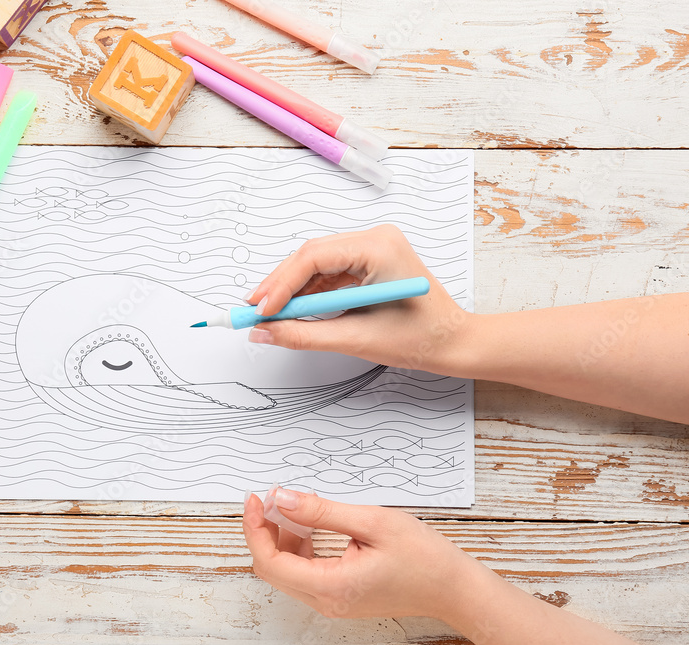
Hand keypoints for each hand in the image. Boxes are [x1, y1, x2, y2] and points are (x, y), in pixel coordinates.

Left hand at [242, 488, 482, 619]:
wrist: (454, 588)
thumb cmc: (423, 557)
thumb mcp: (371, 521)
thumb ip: (321, 512)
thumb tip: (282, 499)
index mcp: (332, 586)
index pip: (270, 562)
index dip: (255, 529)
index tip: (255, 500)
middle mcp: (327, 601)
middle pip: (272, 569)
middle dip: (264, 531)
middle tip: (270, 499)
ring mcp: (333, 602)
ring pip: (286, 572)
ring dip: (281, 538)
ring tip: (293, 507)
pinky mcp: (340, 597)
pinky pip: (305, 574)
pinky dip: (298, 548)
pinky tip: (310, 526)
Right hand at [244, 225, 471, 374]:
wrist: (455, 343)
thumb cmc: (420, 338)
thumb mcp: (355, 339)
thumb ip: (303, 335)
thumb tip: (264, 332)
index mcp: (378, 247)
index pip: (314, 257)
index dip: (281, 285)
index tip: (259, 310)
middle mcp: (375, 238)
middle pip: (311, 256)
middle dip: (280, 286)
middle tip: (252, 311)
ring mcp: (373, 248)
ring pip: (316, 264)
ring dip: (292, 290)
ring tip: (267, 314)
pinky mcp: (370, 261)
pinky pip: (329, 272)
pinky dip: (309, 292)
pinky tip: (292, 310)